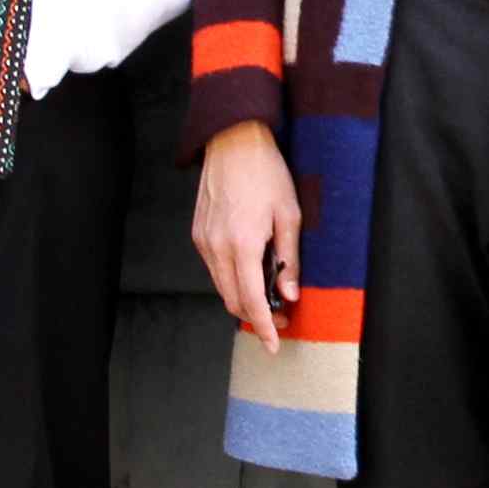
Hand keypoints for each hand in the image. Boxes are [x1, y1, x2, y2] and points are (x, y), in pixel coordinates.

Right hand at [192, 123, 303, 344]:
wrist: (233, 142)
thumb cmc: (266, 173)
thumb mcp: (290, 215)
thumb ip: (289, 259)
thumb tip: (289, 295)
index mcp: (243, 244)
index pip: (251, 301)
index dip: (263, 328)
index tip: (273, 345)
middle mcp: (217, 247)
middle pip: (232, 300)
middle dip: (255, 317)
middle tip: (280, 320)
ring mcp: (204, 241)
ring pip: (221, 287)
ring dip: (242, 299)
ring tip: (268, 298)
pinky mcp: (198, 234)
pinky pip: (214, 269)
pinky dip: (231, 279)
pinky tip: (250, 272)